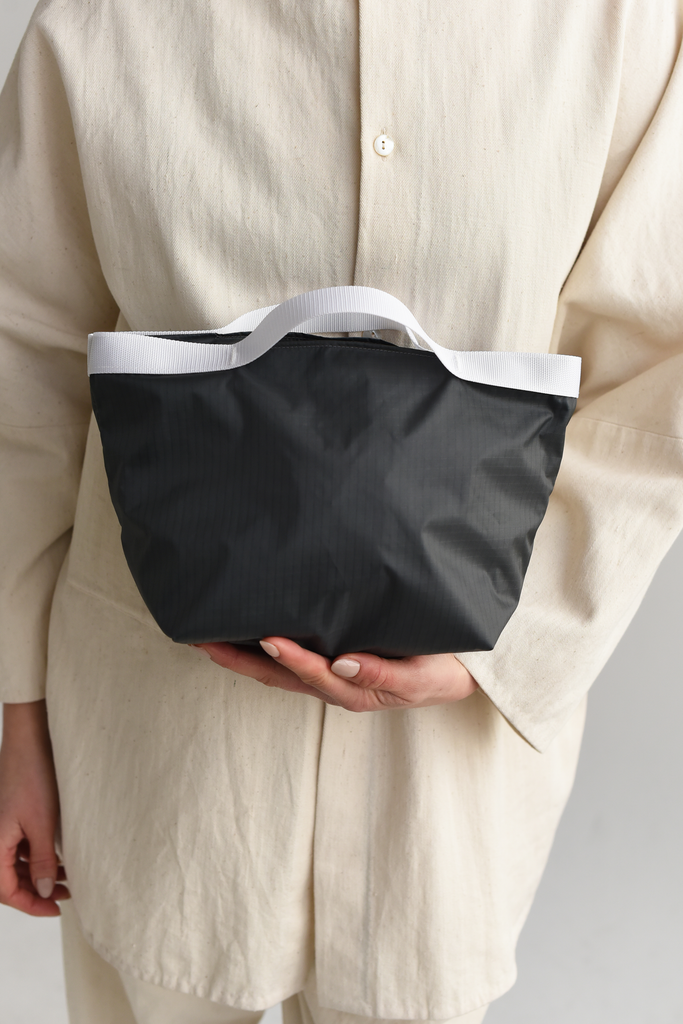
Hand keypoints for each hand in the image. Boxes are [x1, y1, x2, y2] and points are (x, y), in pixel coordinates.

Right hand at [0, 700, 68, 915]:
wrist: (29, 742)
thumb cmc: (33, 779)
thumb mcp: (42, 825)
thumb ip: (41, 861)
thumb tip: (41, 891)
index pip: (6, 891)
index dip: (31, 904)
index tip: (55, 909)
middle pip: (9, 880)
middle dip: (37, 891)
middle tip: (66, 895)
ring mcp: (0, 829)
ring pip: (15, 864)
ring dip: (39, 874)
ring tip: (68, 878)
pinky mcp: (9, 819)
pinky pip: (18, 848)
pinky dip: (37, 856)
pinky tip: (58, 858)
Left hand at [195, 637, 477, 710]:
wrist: (459, 672)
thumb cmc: (439, 672)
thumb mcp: (419, 679)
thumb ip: (382, 674)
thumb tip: (342, 664)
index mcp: (353, 689)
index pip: (312, 674)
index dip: (288, 658)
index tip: (266, 637)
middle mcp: (334, 683)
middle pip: (278, 675)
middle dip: (239, 660)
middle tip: (203, 639)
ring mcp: (331, 673)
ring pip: (278, 667)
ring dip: (243, 654)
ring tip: (210, 634)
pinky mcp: (334, 658)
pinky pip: (292, 655)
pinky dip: (263, 646)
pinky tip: (247, 629)